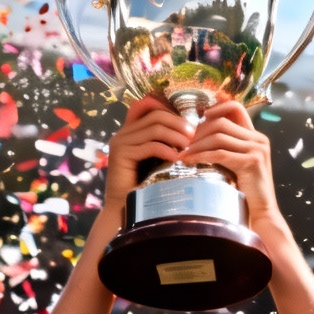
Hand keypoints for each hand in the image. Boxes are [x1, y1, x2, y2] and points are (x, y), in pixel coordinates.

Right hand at [104, 96, 193, 210]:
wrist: (124, 207)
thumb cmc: (144, 185)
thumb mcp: (155, 159)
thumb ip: (163, 143)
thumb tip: (189, 132)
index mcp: (129, 131)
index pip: (147, 105)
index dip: (168, 109)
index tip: (186, 123)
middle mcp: (123, 133)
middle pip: (155, 115)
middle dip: (178, 123)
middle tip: (193, 135)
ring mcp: (120, 142)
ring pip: (154, 129)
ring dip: (175, 136)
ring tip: (188, 146)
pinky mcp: (121, 154)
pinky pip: (150, 146)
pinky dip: (166, 150)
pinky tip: (177, 158)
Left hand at [180, 101, 280, 228]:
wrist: (262, 213)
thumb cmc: (245, 193)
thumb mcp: (236, 165)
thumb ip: (226, 149)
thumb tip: (198, 138)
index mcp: (256, 136)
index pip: (236, 108)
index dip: (216, 107)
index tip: (199, 118)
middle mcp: (259, 139)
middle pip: (221, 122)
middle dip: (198, 132)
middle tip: (184, 144)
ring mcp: (257, 150)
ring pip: (219, 136)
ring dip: (196, 144)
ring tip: (182, 154)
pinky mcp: (252, 162)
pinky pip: (220, 153)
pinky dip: (201, 156)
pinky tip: (189, 161)